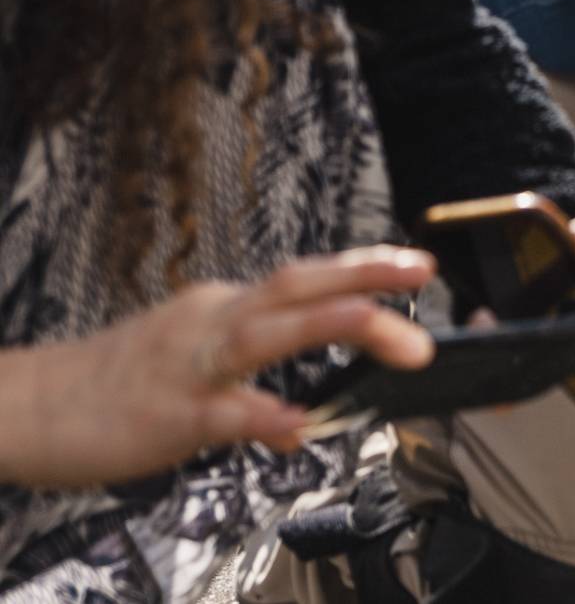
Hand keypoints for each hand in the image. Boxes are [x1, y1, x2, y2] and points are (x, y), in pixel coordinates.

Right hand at [1, 248, 435, 487]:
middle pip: (296, 288)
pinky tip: (297, 423)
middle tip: (422, 273)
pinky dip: (261, 414)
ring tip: (395, 335)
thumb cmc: (116, 382)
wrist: (28, 405)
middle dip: (364, 279)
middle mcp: (213, 324)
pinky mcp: (166, 415)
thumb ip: (256, 369)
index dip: (362, 269)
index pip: (304, 279)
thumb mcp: (196, 356)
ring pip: (267, 335)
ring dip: (334, 328)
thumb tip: (307, 402)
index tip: (416, 263)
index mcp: (224, 309)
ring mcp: (190, 366)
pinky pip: (221, 413)